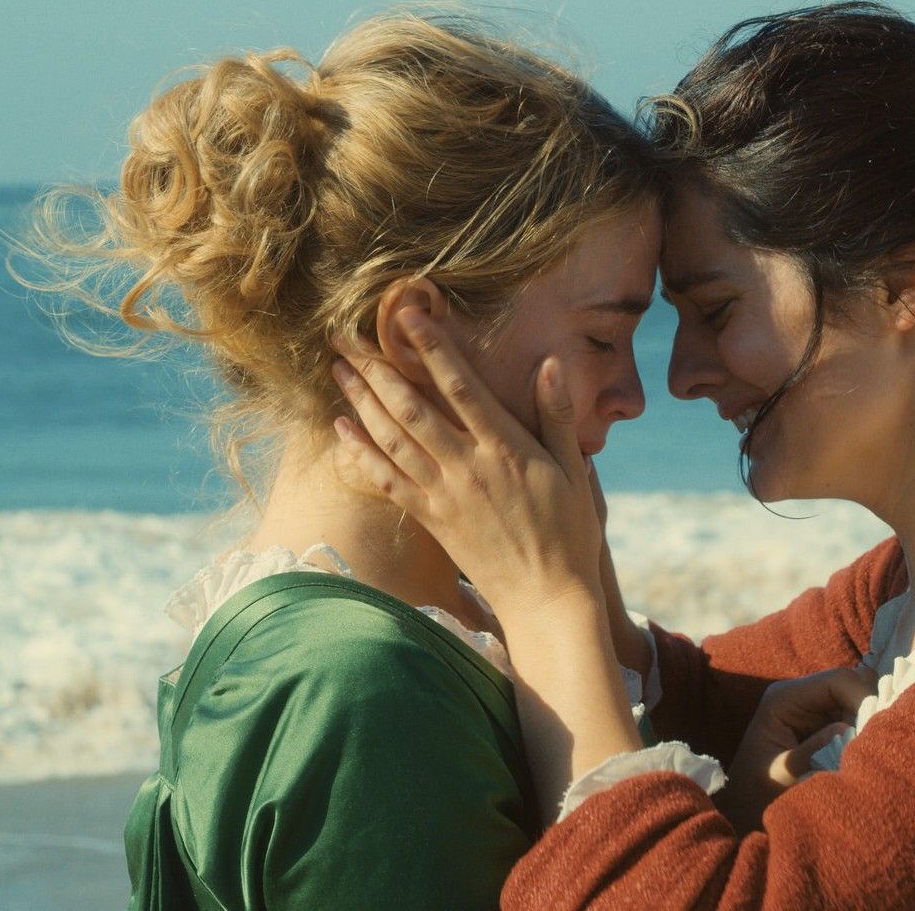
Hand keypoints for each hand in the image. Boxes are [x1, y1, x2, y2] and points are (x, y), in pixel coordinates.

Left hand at [332, 309, 604, 617]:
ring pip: (392, 439)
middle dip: (377, 368)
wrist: (546, 597)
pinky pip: (387, 481)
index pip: (462, 387)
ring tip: (339, 369)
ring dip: (362, 401)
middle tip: (347, 335)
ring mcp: (444, 494)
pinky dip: (360, 453)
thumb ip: (558, 417)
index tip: (408, 316)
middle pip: (412, 408)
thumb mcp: (575, 471)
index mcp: (505, 448)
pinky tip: (341, 428)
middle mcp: (468, 467)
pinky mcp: (431, 519)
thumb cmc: (568, 532)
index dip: (433, 348)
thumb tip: (549, 365)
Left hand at [715, 665, 875, 831]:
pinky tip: (864, 751)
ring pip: (859, 700)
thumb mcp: (783, 775)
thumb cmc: (757, 792)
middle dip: (870, 708)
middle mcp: (802, 695)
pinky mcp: (826, 724)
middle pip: (853, 685)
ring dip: (870, 721)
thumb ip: (812, 751)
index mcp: (785, 698)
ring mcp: (815, 708)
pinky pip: (857, 718)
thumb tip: (846, 728)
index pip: (837, 680)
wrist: (745, 807)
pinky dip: (866, 731)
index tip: (877, 728)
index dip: (863, 696)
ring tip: (870, 749)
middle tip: (876, 741)